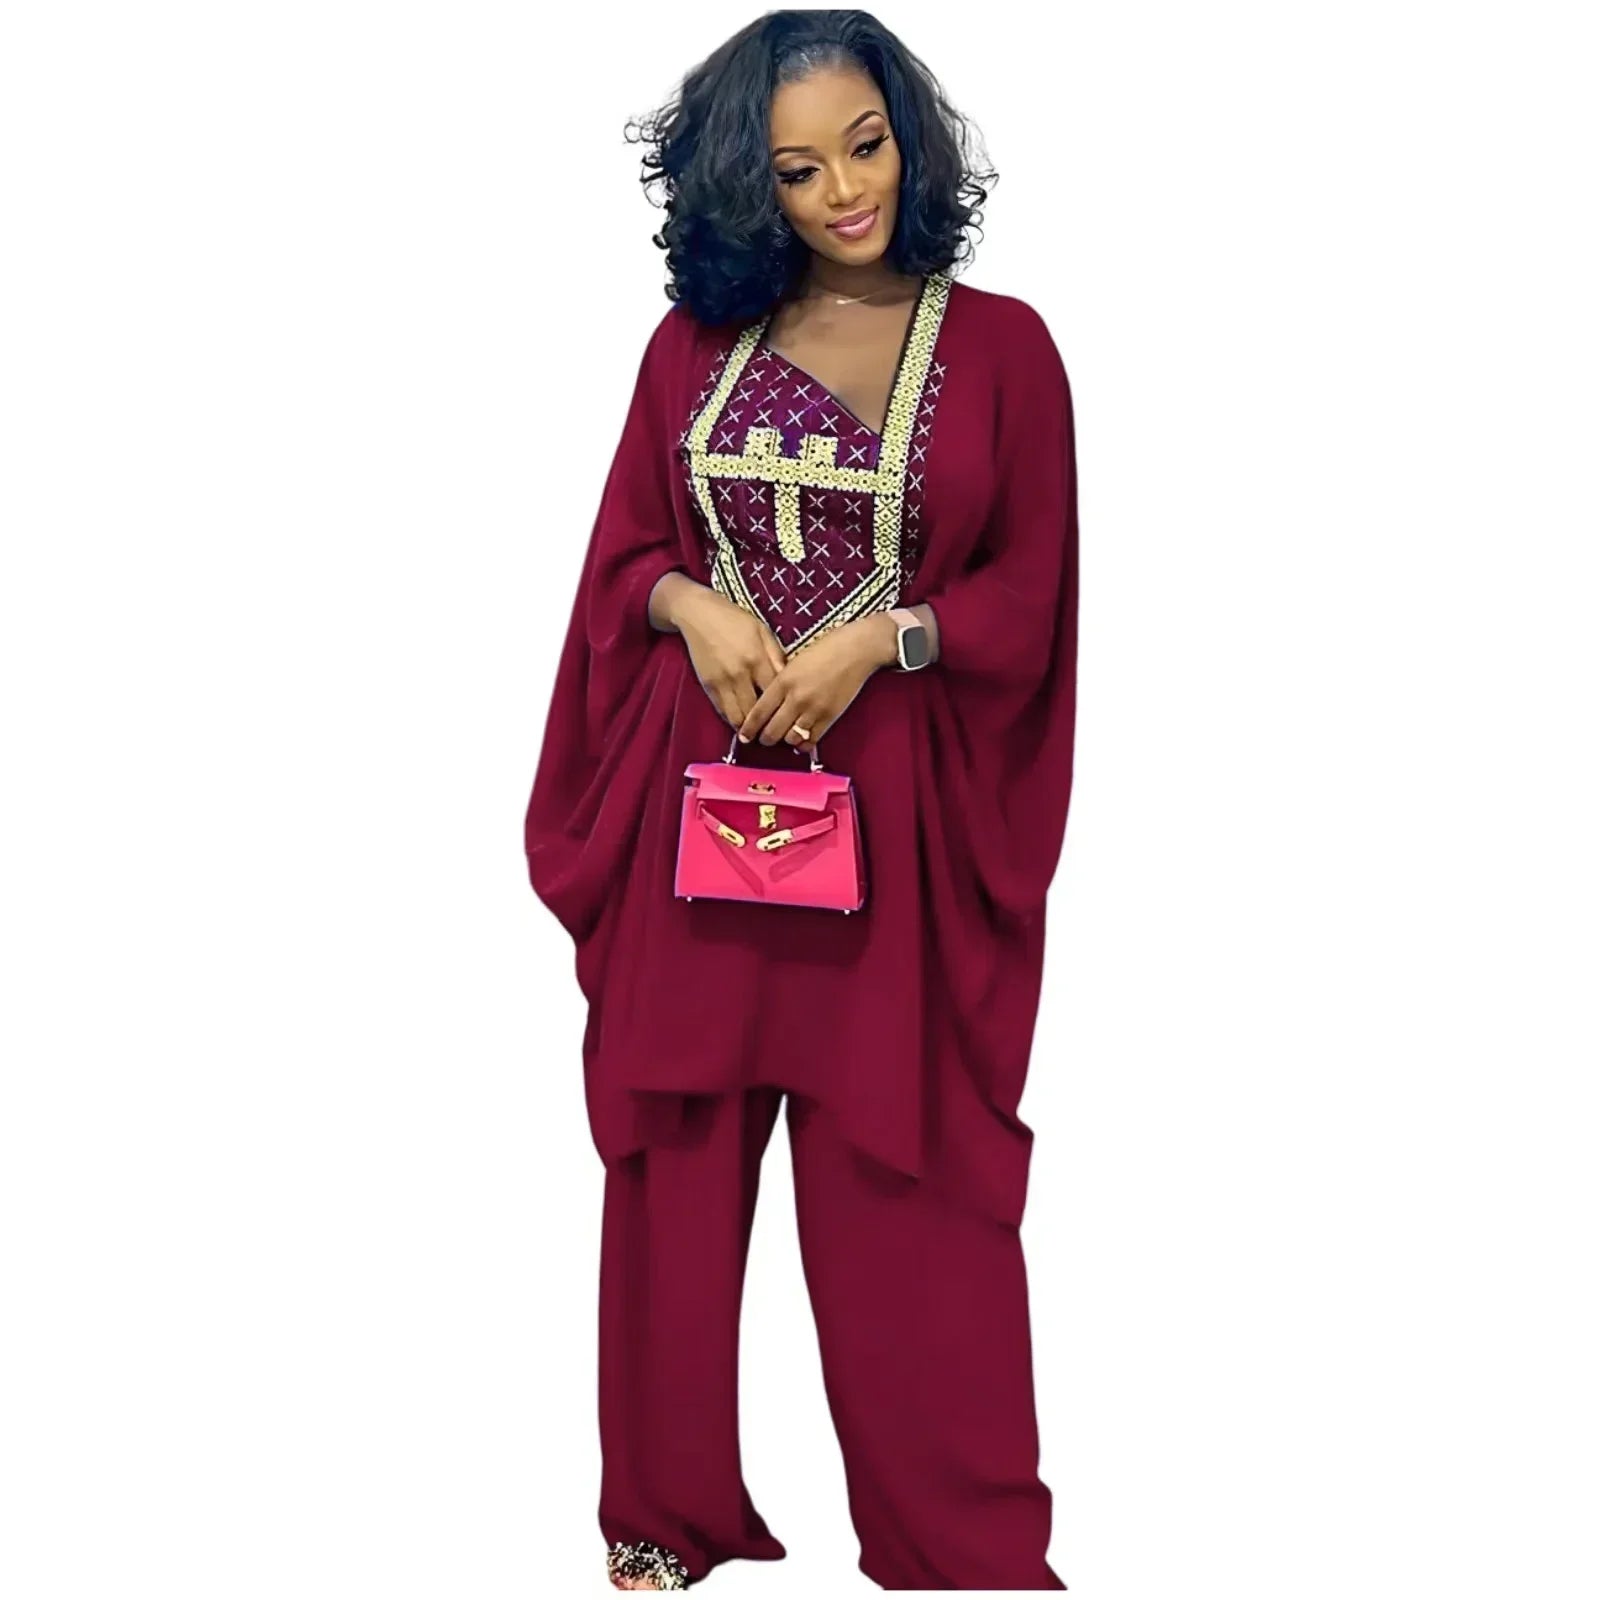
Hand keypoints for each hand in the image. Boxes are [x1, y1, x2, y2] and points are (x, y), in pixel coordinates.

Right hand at [663, 578, 786, 729]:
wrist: (698, 614)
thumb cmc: (734, 620)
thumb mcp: (762, 631)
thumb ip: (776, 656)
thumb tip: (789, 680)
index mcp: (757, 659)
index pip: (774, 694)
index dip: (783, 709)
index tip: (790, 717)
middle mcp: (739, 674)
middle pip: (756, 712)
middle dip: (766, 725)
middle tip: (775, 731)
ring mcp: (721, 682)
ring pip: (738, 717)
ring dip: (748, 728)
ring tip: (758, 731)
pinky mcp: (707, 686)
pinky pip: (722, 711)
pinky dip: (733, 719)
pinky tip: (742, 721)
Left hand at [738, 613, 897, 748]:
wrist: (856, 649)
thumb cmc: (826, 649)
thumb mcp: (794, 661)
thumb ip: (780, 682)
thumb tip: (768, 702)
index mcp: (784, 680)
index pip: (758, 712)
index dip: (748, 729)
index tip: (743, 736)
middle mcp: (796, 697)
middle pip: (772, 731)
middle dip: (764, 739)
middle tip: (763, 739)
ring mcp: (814, 709)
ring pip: (790, 739)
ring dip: (785, 741)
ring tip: (784, 736)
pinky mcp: (830, 717)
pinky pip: (812, 740)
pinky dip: (803, 744)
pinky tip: (800, 740)